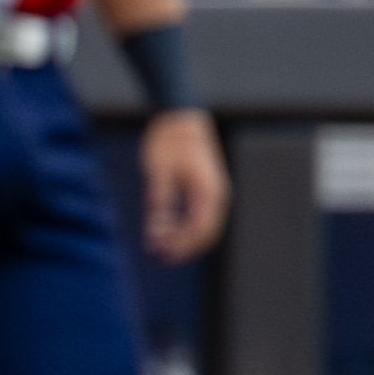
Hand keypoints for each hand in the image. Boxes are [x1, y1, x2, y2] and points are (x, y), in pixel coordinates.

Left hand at [139, 104, 227, 264]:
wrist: (181, 118)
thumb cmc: (168, 142)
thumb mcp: (158, 172)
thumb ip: (159, 202)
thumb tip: (156, 231)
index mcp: (207, 191)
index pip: (199, 228)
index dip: (182, 244)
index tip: (162, 253)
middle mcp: (217, 194)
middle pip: (206, 231)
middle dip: (185, 246)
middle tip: (161, 256)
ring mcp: (214, 191)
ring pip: (205, 224)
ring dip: (185, 237)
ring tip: (161, 246)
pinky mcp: (206, 187)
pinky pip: (200, 213)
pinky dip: (186, 225)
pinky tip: (167, 229)